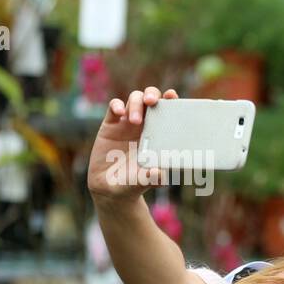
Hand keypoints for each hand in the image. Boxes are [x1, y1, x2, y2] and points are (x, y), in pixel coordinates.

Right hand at [87, 87, 178, 202]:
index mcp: (160, 134)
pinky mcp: (110, 125)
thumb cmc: (134, 183)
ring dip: (136, 104)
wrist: (111, 189)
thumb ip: (152, 178)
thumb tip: (160, 173)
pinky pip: (114, 107)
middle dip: (152, 94)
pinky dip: (118, 105)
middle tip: (152, 102)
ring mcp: (127, 123)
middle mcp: (145, 125)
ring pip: (134, 99)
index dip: (170, 100)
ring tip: (135, 120)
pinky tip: (120, 113)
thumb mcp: (144, 181)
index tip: (173, 96)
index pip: (168, 111)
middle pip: (150, 98)